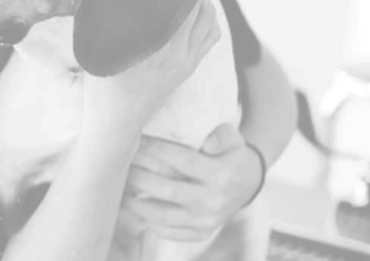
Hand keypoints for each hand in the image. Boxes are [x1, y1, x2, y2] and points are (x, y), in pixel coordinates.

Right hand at [83, 0, 220, 136]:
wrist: (118, 120)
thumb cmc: (102, 85)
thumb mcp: (100, 48)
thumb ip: (108, 20)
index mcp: (160, 48)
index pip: (183, 2)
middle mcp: (180, 54)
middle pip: (202, 7)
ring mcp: (188, 62)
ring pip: (210, 21)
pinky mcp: (190, 68)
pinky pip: (210, 37)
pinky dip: (209, 17)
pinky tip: (197, 7)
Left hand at [121, 124, 262, 241]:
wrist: (250, 183)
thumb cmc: (232, 155)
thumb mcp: (234, 139)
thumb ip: (222, 135)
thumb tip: (208, 142)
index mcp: (220, 174)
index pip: (181, 159)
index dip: (155, 149)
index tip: (136, 140)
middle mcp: (212, 200)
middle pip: (167, 190)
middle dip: (139, 176)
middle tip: (123, 165)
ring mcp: (206, 220)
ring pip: (163, 216)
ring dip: (136, 204)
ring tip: (120, 189)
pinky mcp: (202, 233)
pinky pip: (170, 232)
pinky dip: (148, 222)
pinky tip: (133, 207)